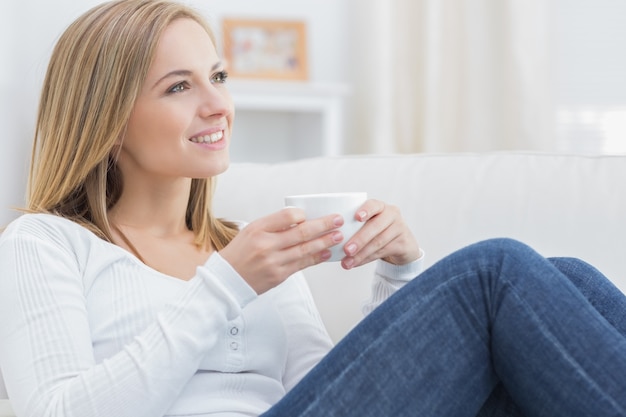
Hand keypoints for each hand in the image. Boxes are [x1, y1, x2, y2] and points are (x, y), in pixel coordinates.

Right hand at [219, 208, 343, 293]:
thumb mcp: (250, 231)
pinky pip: (302, 265)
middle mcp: (266, 244)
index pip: (287, 216)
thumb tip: (301, 219)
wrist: (226, 280)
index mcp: (258, 229)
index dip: (303, 215)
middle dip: (323, 225)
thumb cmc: (240, 253)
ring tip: (338, 236)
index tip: (311, 214)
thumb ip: (273, 225)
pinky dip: (315, 258)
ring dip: (325, 242)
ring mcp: (273, 262)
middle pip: (301, 232)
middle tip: (338, 220)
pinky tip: (326, 253)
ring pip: (305, 250)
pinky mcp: (279, 276)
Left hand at [340, 199, 420, 268]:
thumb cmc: (377, 232)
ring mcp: (399, 228)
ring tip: (347, 261)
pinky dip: (367, 259)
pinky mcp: (403, 243)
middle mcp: (391, 214)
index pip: (373, 205)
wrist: (401, 244)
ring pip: (378, 241)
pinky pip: (382, 252)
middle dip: (359, 239)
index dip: (365, 210)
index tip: (356, 217)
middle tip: (346, 250)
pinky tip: (356, 263)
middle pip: (375, 226)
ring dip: (361, 253)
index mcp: (380, 206)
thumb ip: (354, 225)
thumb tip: (329, 236)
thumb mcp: (368, 224)